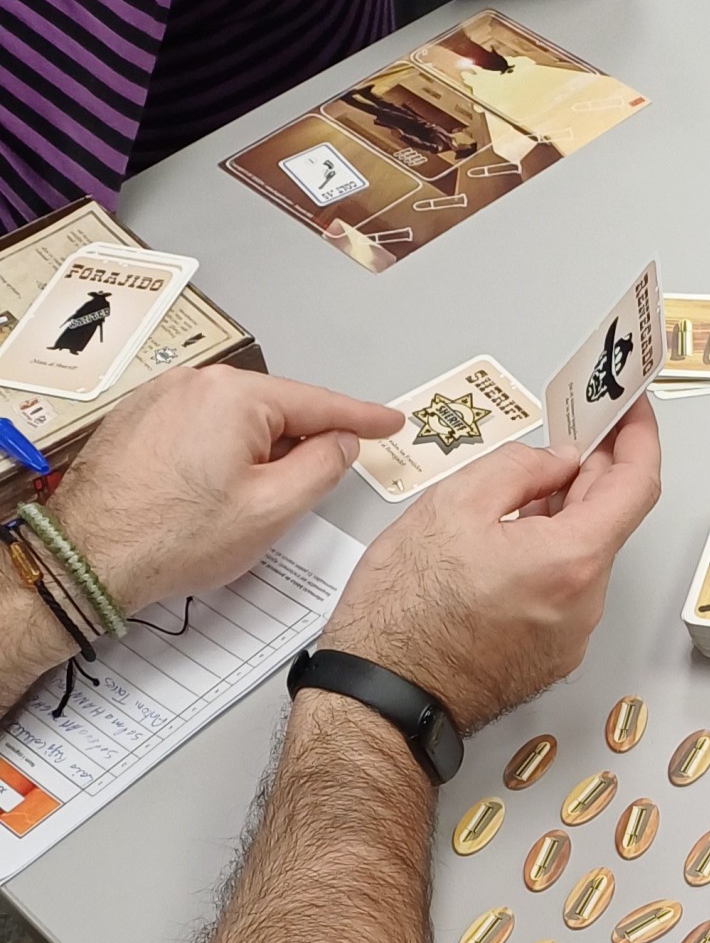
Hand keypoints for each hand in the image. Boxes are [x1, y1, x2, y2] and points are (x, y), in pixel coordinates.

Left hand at [49, 366, 402, 611]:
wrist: (87, 559)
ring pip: (238, 420)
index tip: (390, 421)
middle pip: (276, 410)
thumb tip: (341, 442)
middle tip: (309, 486)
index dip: (362, 418)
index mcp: (235, 396)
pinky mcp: (139, 420)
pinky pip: (202, 427)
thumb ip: (324, 466)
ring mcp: (161, 398)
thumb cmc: (173, 537)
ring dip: (257, 454)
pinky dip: (222, 454)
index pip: (318, 403)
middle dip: (299, 445)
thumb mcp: (275, 508)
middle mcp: (196, 384)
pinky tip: (214, 493)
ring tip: (247, 504)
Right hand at [321, 398, 661, 731]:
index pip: (637, 484)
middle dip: (593, 471)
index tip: (631, 409)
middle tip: (572, 432)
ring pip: (584, 555)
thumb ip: (519, 468)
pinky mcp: (551, 655)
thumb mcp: (451, 506)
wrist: (381, 700)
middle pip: (610, 519)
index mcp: (570, 561)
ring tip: (524, 487)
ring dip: (566, 515)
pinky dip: (551, 554)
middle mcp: (584, 604)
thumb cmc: (401, 616)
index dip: (639, 437)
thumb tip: (558, 460)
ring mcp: (571, 635)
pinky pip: (565, 588)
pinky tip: (513, 538)